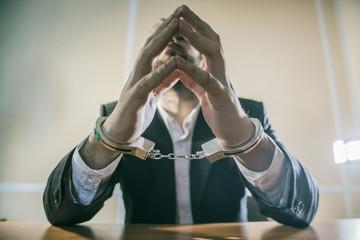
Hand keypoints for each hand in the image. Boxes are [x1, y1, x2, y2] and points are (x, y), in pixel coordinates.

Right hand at [102, 9, 180, 142]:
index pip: (155, 47)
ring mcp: (134, 84)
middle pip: (151, 46)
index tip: (180, 16)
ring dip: (161, 41)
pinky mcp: (134, 99)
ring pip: (146, 57)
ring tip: (174, 26)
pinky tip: (172, 62)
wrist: (120, 134)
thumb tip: (176, 68)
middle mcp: (137, 74)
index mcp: (144, 73)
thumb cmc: (137, 112)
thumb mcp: (154, 93)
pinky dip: (160, 71)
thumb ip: (163, 80)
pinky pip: (148, 83)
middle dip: (165, 27)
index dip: (167, 31)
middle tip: (178, 11)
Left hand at [176, 5, 253, 147]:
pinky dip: (192, 70)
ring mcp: (223, 82)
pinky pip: (206, 80)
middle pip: (212, 40)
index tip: (180, 14)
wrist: (233, 132)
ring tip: (181, 27)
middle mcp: (221, 70)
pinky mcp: (220, 96)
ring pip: (213, 54)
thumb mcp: (203, 91)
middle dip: (197, 23)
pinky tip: (178, 62)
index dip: (194, 26)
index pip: (206, 41)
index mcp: (215, 69)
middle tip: (181, 9)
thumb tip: (179, 68)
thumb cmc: (219, 110)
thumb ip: (193, 78)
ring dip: (197, 39)